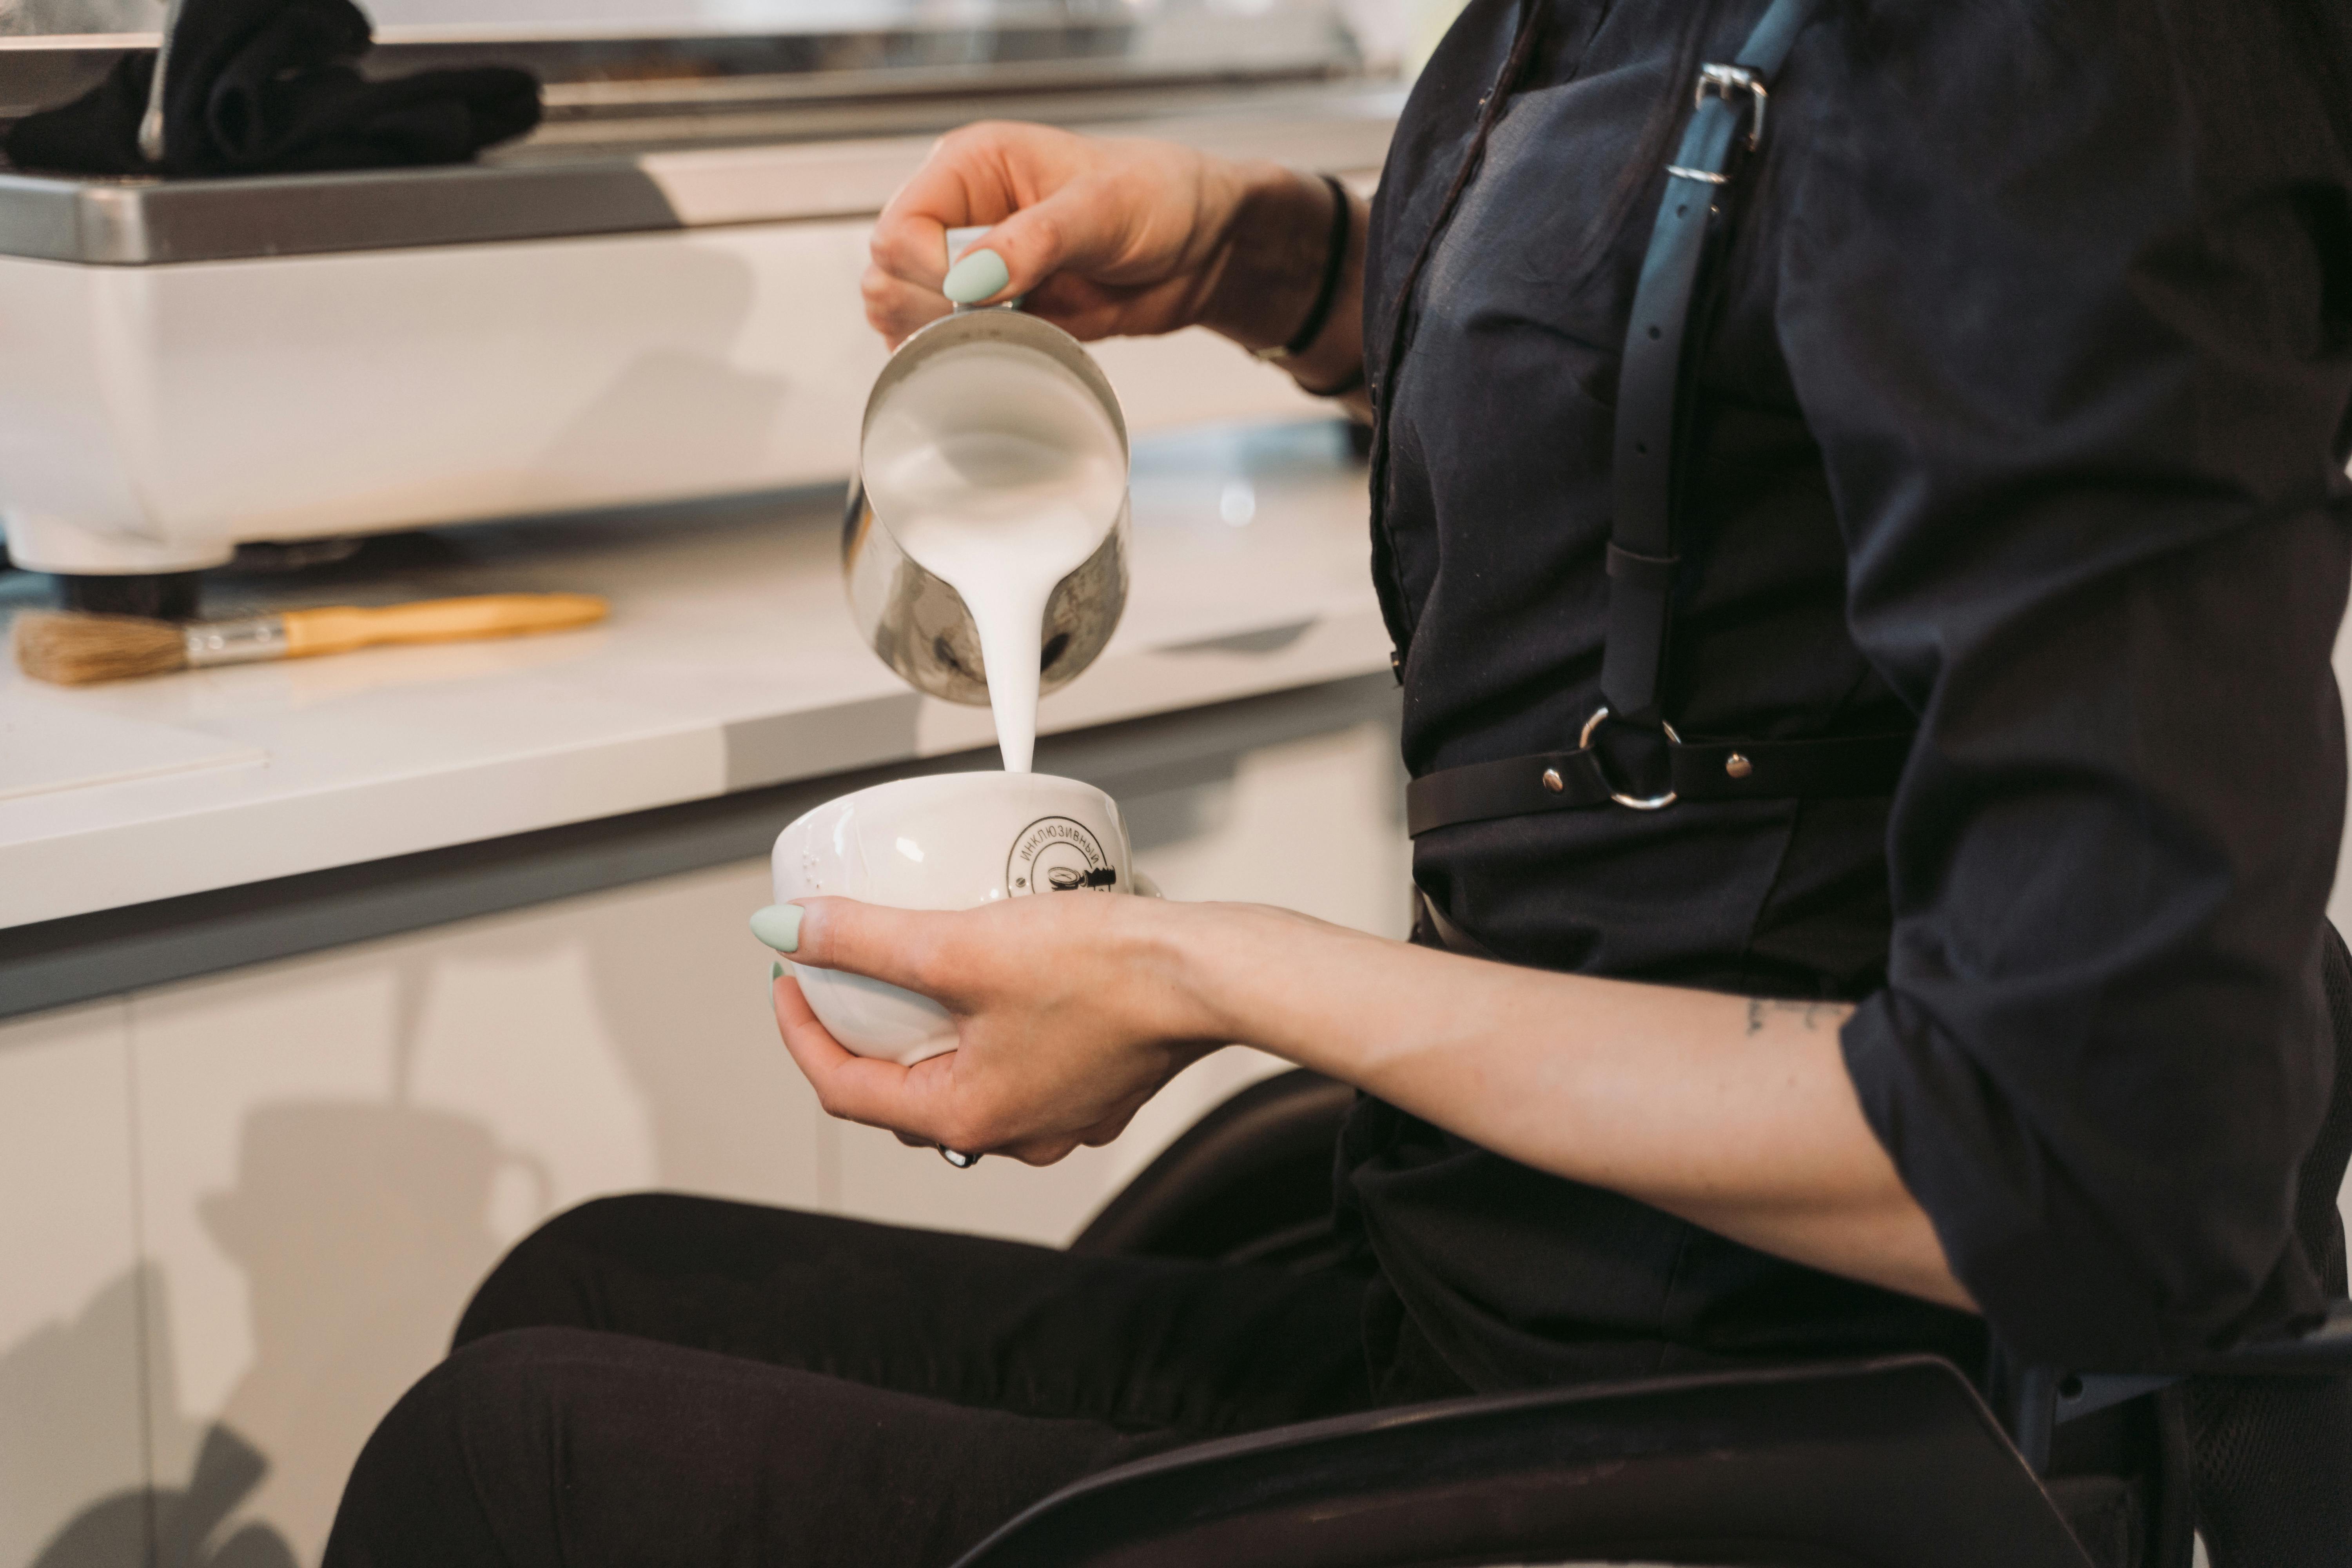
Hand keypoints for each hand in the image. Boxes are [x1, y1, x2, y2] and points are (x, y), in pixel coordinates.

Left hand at [771, 892, 1228, 1163]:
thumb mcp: (959, 946)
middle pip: (901, 1090)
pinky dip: (993, 1026)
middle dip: (864, 1034)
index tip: (790, 977)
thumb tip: (789, 930)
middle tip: (844, 974)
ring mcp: (1061, 1115)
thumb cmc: (1105, 971)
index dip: (801, 1029)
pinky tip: (1004, 978)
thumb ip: (865, 939)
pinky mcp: (1099, 1083)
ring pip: (965, 1078)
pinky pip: (1021, 1062)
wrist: (1209, 973)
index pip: (843, 1088)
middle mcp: (1014, 1133)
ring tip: (920, 971)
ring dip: (932, 1033)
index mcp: (968, 1117)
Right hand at [862, 120, 1347, 355]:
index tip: (975, 294)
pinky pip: (947, 344)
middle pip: (887, 275)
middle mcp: (961, 215)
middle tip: (994, 317)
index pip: (898, 226)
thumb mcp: (1101, 209)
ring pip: (904, 314)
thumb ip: (1033, 242)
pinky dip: (961, 358)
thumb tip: (969, 282)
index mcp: (971, 168)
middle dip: (927, 308)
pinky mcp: (997, 314)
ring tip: (1005, 331)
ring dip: (938, 337)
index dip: (924, 269)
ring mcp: (974, 269)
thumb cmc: (1162, 197)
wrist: (1207, 248)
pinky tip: (1005, 351)